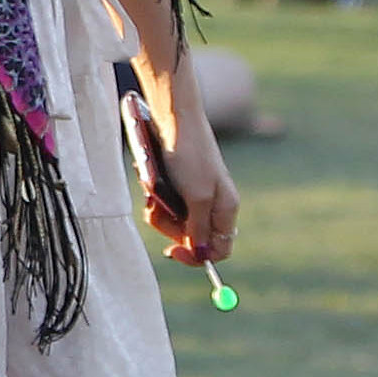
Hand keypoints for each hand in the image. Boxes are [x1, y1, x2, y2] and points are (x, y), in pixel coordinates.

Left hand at [147, 89, 238, 267]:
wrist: (175, 120)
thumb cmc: (191, 156)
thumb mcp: (197, 197)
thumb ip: (199, 229)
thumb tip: (201, 254)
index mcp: (226, 209)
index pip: (219, 249)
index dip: (197, 256)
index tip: (171, 251)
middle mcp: (213, 206)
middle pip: (192, 239)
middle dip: (169, 228)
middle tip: (158, 209)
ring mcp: (196, 196)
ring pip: (175, 223)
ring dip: (159, 212)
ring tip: (153, 192)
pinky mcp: (180, 187)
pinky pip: (166, 206)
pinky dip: (155, 199)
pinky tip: (151, 184)